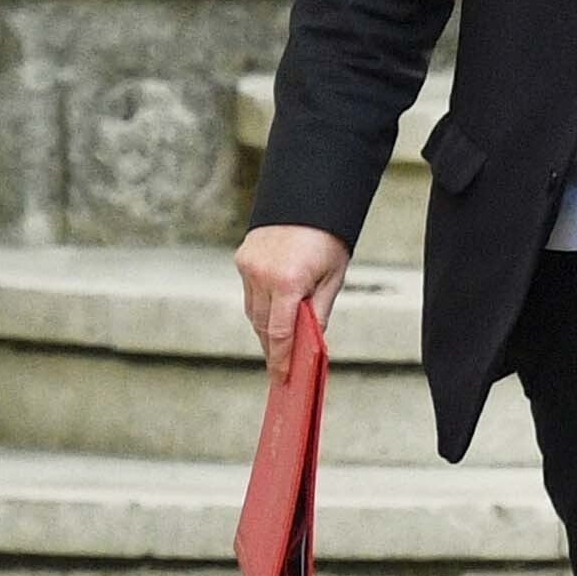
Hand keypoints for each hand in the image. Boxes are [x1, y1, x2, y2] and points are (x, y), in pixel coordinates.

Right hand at [236, 224, 350, 385]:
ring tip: (278, 345)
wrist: (308, 197)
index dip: (281, 359)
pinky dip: (260, 305)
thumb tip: (311, 343)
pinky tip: (271, 315)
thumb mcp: (333, 277)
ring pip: (253, 311)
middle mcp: (262, 275)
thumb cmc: (328, 238)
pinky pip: (249, 292)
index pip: (280, 332)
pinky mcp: (242, 258)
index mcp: (288, 281)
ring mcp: (248, 266)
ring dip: (265, 329)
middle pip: (263, 325)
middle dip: (272, 348)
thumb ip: (318, 312)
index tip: (282, 378)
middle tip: (281, 368)